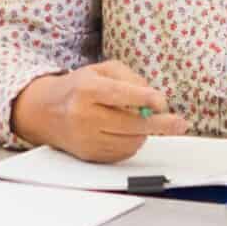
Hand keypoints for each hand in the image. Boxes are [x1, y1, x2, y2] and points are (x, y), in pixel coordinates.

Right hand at [11, 60, 190, 161]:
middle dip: (160, 124)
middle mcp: (83, 116)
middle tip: (180, 124)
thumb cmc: (80, 87)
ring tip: (140, 120)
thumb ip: (130, 78)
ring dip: (144, 132)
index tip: (162, 102)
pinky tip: (125, 131)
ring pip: (130, 141)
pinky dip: (132, 142)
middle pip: (130, 124)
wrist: (45, 111)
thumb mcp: (102, 70)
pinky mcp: (89, 155)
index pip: (118, 95)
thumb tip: (155, 99)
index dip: (143, 98)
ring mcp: (86, 139)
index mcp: (86, 90)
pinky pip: (123, 153)